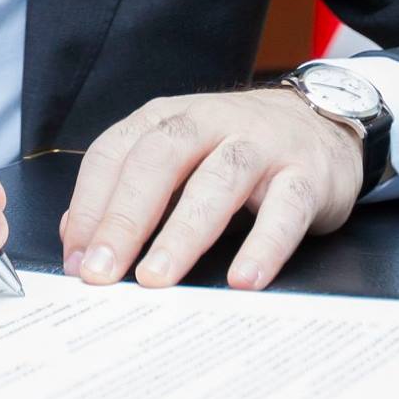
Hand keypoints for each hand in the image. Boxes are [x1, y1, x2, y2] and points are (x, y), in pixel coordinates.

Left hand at [59, 88, 362, 291]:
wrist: (322, 122)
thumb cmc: (236, 148)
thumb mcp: (179, 158)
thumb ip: (129, 191)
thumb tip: (77, 236)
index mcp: (167, 118)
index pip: (115, 152)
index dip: (90, 205)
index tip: (76, 259)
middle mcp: (211, 122)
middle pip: (159, 159)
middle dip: (125, 217)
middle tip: (102, 273)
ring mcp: (262, 145)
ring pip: (218, 180)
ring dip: (183, 232)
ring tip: (157, 278)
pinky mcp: (307, 174)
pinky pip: (285, 208)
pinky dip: (264, 244)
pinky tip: (243, 279)